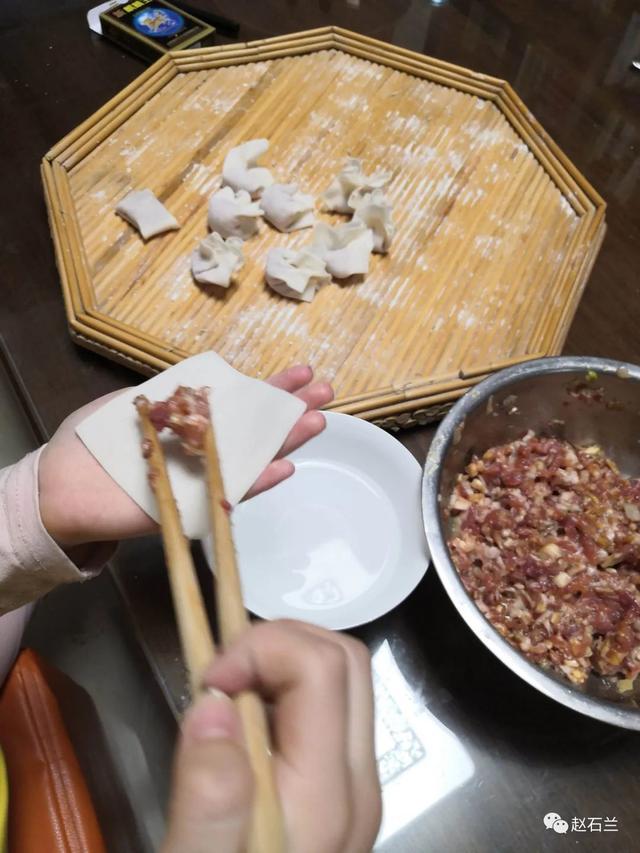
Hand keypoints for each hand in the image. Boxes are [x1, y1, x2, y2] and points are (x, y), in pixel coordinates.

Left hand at [39, 366, 332, 547]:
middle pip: (256, 427)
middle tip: (327, 391)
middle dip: (292, 408)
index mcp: (191, 422)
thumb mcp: (131, 403)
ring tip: (318, 421)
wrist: (60, 488)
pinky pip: (230, 495)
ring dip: (286, 441)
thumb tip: (205, 385)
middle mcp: (204, 450)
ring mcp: (202, 479)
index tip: (302, 371)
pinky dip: (257, 482)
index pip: (239, 400)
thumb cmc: (93, 443)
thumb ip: (170, 395)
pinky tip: (286, 466)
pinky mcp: (193, 508)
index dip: (270, 387)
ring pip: (253, 459)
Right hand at [162, 620, 380, 852]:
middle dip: (276, 643)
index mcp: (327, 794)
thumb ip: (208, 796)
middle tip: (217, 680)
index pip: (322, 666)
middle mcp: (358, 780)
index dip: (260, 648)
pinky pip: (330, 711)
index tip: (207, 683)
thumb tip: (214, 705)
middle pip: (344, 659)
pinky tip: (243, 726)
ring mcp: (357, 784)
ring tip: (225, 700)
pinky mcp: (344, 790)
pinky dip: (285, 692)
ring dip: (281, 665)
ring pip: (343, 679)